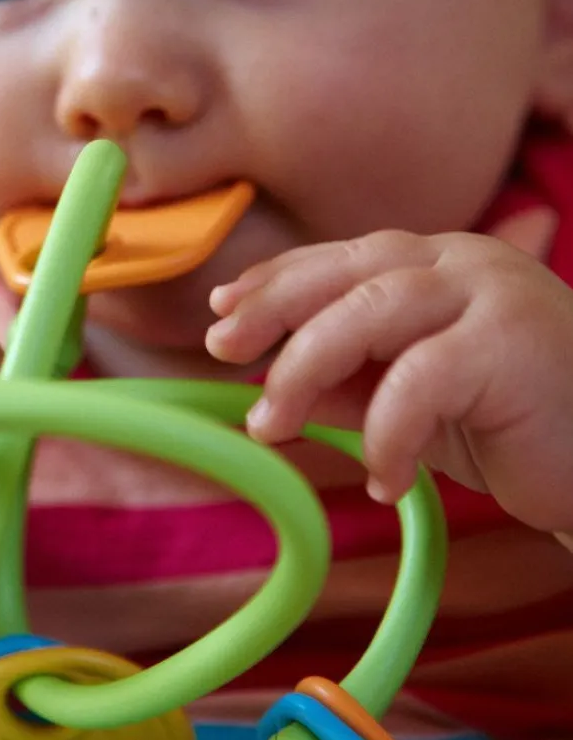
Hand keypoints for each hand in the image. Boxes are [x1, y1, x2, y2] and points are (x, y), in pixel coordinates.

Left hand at [205, 219, 572, 533]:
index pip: (341, 259)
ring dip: (305, 371)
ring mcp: (492, 295)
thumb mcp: (415, 402)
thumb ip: (350, 383)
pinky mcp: (509, 344)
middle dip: (274, 312)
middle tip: (223, 353)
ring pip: (369, 313)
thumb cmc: (517, 425)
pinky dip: (385, 434)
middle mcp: (464, 263)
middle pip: (346, 273)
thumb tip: (267, 392)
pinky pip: (418, 381)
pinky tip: (384, 479)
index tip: (221, 313)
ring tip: (275, 426)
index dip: (276, 281)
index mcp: (439, 263)